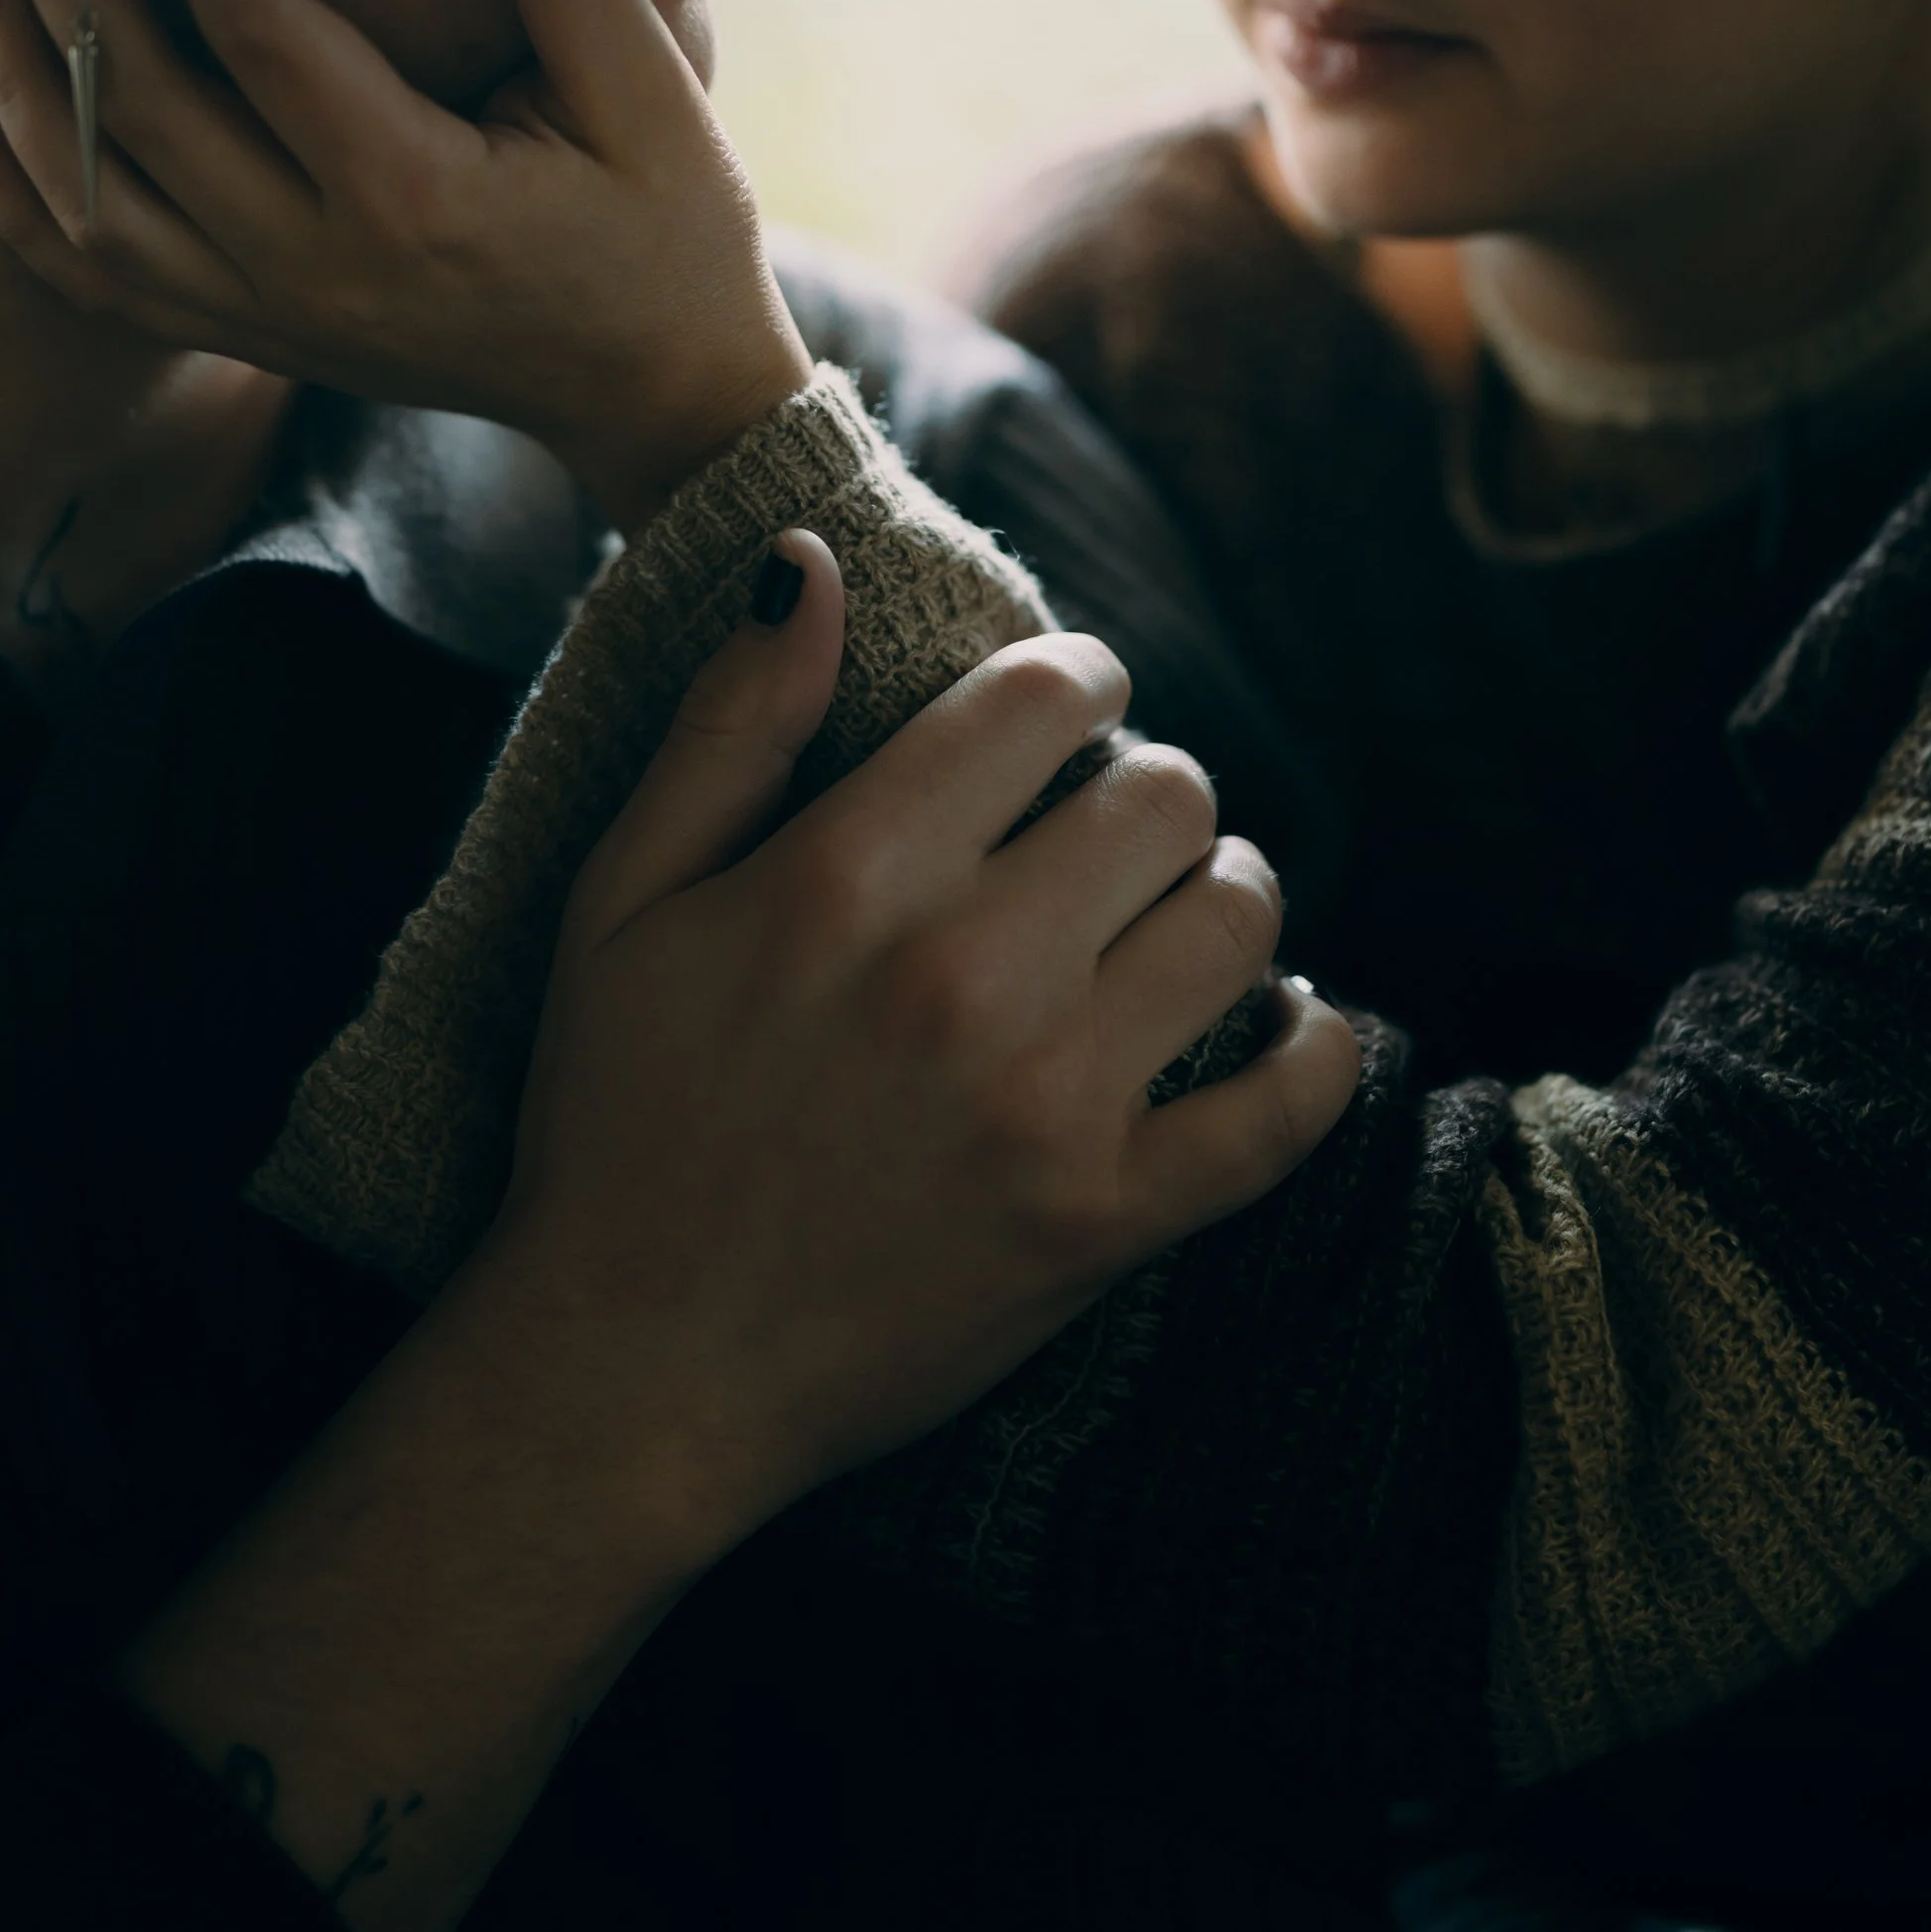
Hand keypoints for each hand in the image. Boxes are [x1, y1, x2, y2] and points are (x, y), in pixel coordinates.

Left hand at [0, 0, 809, 528]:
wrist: (660, 397)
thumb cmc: (667, 229)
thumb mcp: (650, 87)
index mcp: (414, 193)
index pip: (261, 24)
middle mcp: (319, 265)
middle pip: (139, 106)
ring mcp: (276, 316)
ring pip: (91, 201)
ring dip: (21, 76)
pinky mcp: (261, 340)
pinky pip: (103, 288)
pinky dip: (23, 211)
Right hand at [478, 528, 1362, 1520]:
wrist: (633, 1370)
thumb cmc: (614, 1121)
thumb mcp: (620, 897)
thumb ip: (727, 723)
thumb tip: (809, 561)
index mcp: (848, 872)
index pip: (1045, 695)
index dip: (1077, 674)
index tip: (1070, 704)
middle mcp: (963, 970)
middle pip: (1163, 793)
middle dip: (1146, 787)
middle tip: (1108, 829)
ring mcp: (1047, 1102)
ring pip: (1237, 917)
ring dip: (1224, 895)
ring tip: (1179, 915)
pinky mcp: (1104, 1223)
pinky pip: (1285, 1110)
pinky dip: (1316, 1051)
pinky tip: (1287, 1025)